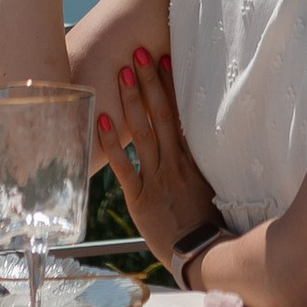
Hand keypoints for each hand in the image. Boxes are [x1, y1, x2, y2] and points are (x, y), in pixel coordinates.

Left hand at [100, 43, 216, 273]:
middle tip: (138, 52)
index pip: (180, 114)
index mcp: (191, 158)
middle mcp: (174, 162)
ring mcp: (157, 178)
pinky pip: (125, 167)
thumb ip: (194, 166)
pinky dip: (112, 144)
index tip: (165, 60)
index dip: (171, 86)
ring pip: (143, 132)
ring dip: (131, 102)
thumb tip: (183, 146)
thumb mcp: (206, 188)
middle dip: (149, 82)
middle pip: (161, 114)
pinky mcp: (140, 198)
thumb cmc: (206, 224)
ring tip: (122, 73)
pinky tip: (100, 122)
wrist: (202, 254)